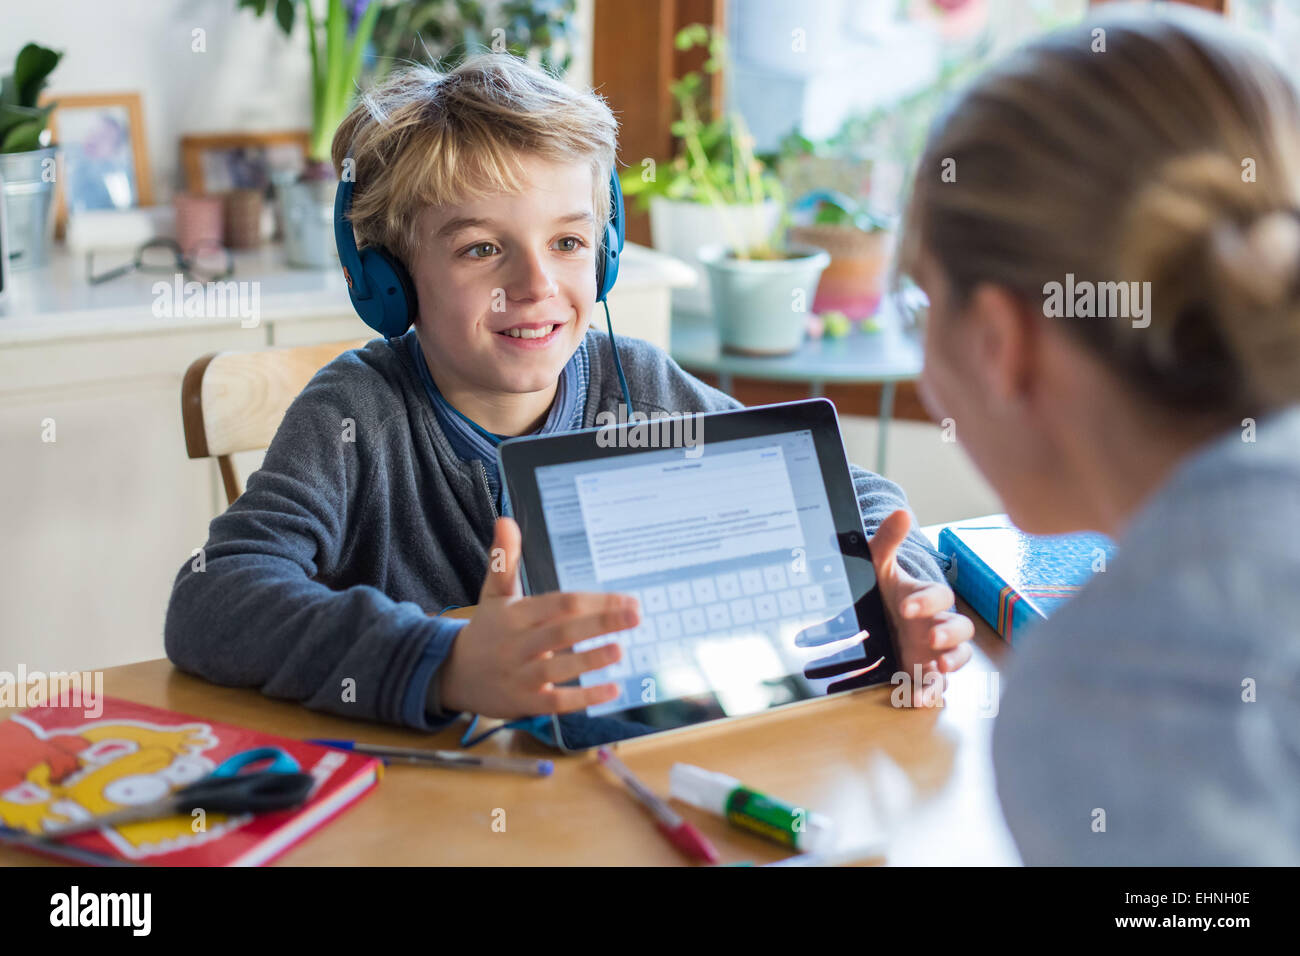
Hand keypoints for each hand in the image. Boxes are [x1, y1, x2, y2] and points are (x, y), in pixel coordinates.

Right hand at [437, 517, 639, 718]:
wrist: (452, 675)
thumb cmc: (486, 630)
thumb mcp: (493, 594)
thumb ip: (503, 559)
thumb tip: (506, 519)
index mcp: (515, 615)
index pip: (559, 604)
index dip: (593, 601)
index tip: (627, 599)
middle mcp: (518, 644)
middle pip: (562, 632)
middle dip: (600, 623)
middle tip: (636, 615)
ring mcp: (520, 675)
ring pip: (557, 668)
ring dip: (590, 660)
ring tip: (620, 649)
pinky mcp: (524, 703)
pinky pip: (557, 702)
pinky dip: (584, 699)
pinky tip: (613, 689)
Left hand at [869, 509, 974, 706]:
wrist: (873, 618)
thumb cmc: (881, 590)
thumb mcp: (877, 566)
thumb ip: (888, 541)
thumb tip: (901, 511)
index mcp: (927, 598)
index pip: (939, 595)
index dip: (927, 600)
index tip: (906, 606)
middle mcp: (937, 623)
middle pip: (960, 628)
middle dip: (949, 633)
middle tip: (931, 637)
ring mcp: (934, 650)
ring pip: (958, 657)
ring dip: (953, 663)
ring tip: (940, 668)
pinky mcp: (924, 672)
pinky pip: (936, 685)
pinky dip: (930, 693)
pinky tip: (917, 699)